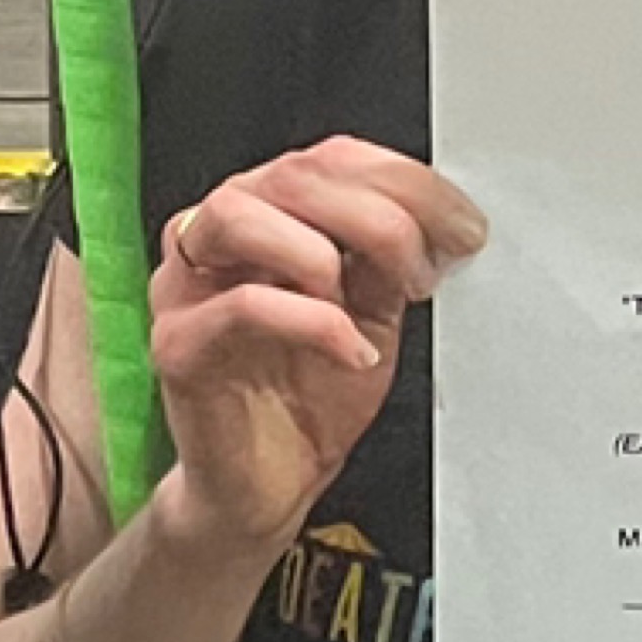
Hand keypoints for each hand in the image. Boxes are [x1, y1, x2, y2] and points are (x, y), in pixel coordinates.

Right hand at [148, 140, 485, 562]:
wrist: (271, 482)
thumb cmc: (313, 393)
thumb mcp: (374, 311)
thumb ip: (389, 259)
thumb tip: (440, 222)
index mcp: (267, 213)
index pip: (329, 159)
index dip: (405, 182)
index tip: (464, 226)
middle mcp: (216, 236)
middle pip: (291, 177)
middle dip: (381, 217)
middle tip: (429, 269)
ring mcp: (186, 286)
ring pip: (242, 216)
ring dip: (328, 253)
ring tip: (372, 308)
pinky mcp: (178, 343)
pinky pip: (243, 306)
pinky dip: (314, 324)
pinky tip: (353, 352)